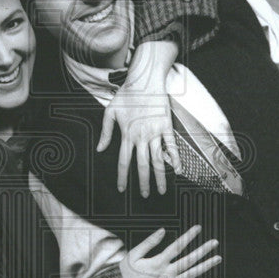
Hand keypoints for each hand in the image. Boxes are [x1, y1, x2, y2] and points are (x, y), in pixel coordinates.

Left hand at [97, 41, 180, 196]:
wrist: (145, 80)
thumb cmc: (126, 94)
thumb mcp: (110, 112)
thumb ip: (105, 132)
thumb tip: (100, 149)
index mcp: (127, 135)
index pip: (124, 161)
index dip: (123, 177)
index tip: (122, 189)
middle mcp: (142, 137)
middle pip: (142, 165)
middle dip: (143, 182)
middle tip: (145, 196)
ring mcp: (155, 132)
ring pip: (158, 159)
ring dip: (160, 177)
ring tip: (161, 190)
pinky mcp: (167, 126)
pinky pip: (172, 146)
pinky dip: (175, 159)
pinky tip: (178, 171)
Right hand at [119, 225, 219, 277]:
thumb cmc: (125, 275)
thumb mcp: (133, 255)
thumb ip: (149, 243)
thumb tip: (162, 230)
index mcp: (158, 263)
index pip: (177, 246)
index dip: (189, 236)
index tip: (198, 228)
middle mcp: (167, 274)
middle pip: (189, 260)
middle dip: (203, 250)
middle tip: (214, 243)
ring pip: (191, 275)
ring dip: (206, 266)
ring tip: (217, 259)